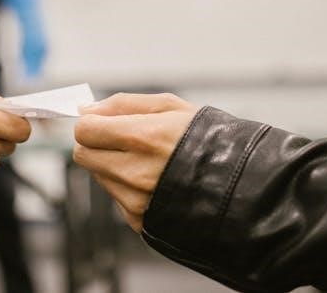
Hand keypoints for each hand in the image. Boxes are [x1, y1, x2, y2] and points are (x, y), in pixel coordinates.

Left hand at [73, 93, 199, 231]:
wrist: (242, 187)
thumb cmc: (210, 141)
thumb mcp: (171, 107)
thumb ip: (123, 104)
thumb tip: (86, 110)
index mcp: (142, 137)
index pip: (85, 130)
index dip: (91, 124)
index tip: (103, 123)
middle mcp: (136, 172)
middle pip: (84, 155)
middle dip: (97, 144)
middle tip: (123, 140)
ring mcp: (136, 200)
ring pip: (99, 176)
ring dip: (113, 166)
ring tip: (148, 162)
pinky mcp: (140, 221)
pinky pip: (116, 198)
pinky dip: (127, 188)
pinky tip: (155, 181)